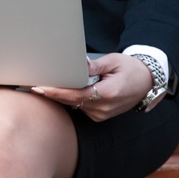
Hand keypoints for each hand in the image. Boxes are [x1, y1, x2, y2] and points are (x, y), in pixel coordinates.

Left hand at [30, 53, 154, 121]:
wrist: (147, 83)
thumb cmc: (130, 69)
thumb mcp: (113, 61)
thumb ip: (94, 65)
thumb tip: (77, 64)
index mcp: (108, 93)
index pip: (76, 94)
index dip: (57, 92)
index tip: (41, 88)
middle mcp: (104, 107)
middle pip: (71, 101)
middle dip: (52, 94)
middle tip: (32, 85)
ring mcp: (102, 114)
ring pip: (74, 105)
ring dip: (60, 96)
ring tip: (43, 85)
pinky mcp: (100, 116)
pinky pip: (80, 107)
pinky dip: (70, 99)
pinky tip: (60, 91)